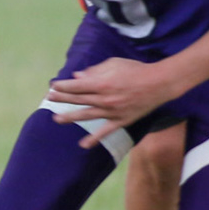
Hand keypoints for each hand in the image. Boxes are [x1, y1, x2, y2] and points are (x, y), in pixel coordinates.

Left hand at [45, 57, 183, 148]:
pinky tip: (83, 145)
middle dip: (62, 98)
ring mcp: (113, 111)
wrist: (159, 83)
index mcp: (102, 83)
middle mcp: (105, 98)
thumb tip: (77, 77)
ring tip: (56, 119)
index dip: (63, 86)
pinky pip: (106, 131)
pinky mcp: (122, 120)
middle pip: (78, 99)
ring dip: (70, 117)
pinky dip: (94, 139)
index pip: (76, 86)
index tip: (53, 86)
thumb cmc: (135, 70)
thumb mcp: (113, 64)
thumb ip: (94, 71)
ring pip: (87, 115)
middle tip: (49, 98)